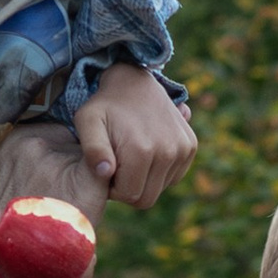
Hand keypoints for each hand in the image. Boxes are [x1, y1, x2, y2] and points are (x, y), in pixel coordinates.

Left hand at [75, 61, 195, 209]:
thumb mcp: (87, 122)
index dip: (114, 188)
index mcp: (142, 150)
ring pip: (160, 188)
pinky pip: (173, 177)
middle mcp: (168, 151)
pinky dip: (159, 171)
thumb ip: (92, 149)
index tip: (106, 168)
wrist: (133, 80)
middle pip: (147, 197)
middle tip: (118, 164)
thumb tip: (105, 173)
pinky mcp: (190, 146)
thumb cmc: (105, 105)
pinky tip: (147, 150)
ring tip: (131, 154)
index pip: (130, 195)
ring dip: (144, 179)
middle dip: (129, 187)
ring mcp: (183, 149)